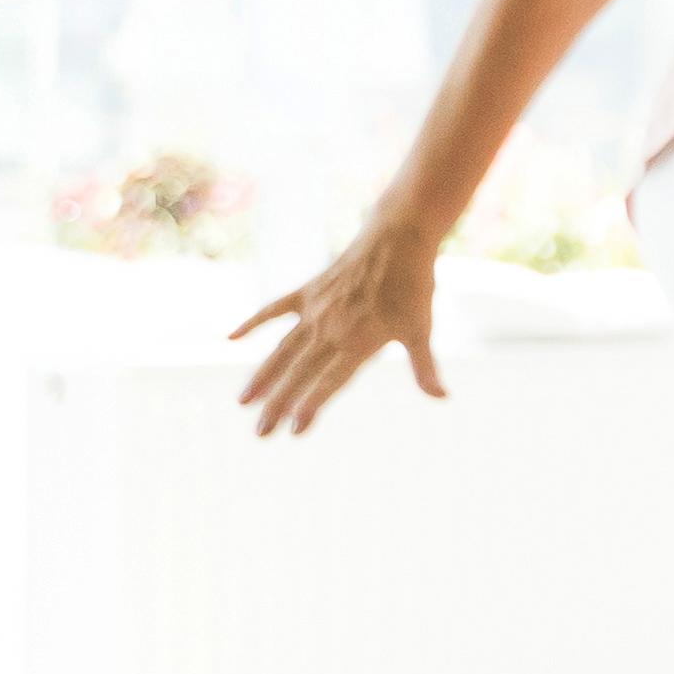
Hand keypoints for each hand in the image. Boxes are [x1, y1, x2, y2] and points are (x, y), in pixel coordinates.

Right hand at [234, 225, 450, 435]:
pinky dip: (252, 323)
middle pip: (300, 373)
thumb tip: (442, 397)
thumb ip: (425, 367)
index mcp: (359, 341)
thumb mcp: (422, 329)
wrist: (397, 240)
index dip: (312, 406)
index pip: (331, 381)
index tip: (294, 430)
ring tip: (244, 401)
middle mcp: (331, 329)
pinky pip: (272, 310)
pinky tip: (231, 339)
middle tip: (260, 433)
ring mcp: (314, 310)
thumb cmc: (414, 288)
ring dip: (262, 377)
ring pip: (281, 350)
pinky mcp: (306, 293)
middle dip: (279, 404)